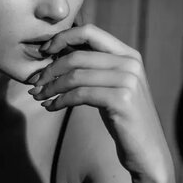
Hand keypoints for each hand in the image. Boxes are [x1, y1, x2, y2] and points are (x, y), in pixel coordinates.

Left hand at [28, 24, 171, 181]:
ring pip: (76, 76)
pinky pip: (80, 95)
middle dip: (50, 69)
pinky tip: (51, 107)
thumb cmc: (124, 118)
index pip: (90, 32)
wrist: (148, 151)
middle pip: (78, 56)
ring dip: (51, 87)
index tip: (44, 51)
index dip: (62, 38)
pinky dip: (60, 101)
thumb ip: (95, 67)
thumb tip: (59, 51)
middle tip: (35, 83)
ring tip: (39, 96)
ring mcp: (128, 80)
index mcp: (128, 54)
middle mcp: (130, 63)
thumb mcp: (113, 86)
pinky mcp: (122, 100)